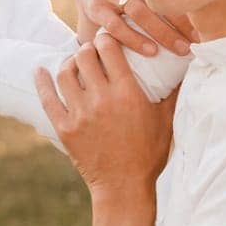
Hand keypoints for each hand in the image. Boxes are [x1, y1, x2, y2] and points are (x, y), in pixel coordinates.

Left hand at [35, 31, 176, 197]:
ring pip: (65, 74)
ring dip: (69, 63)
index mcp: (127, 94)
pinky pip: (48, 99)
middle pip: (84, 57)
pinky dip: (42, 82)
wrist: (125, 186)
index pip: (110, 51)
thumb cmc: (150, 154)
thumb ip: (172, 92)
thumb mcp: (166, 121)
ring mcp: (80, 114)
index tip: (107, 38)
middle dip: (87, 49)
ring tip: (74, 63)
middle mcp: (101, 100)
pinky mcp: (64, 129)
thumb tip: (185, 69)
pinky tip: (40, 72)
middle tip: (91, 51)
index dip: (106, 39)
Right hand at [73, 0, 192, 57]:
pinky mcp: (95, 7)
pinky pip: (116, 26)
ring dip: (163, 33)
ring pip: (140, 12)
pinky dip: (134, 40)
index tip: (206, 21)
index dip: (190, 1)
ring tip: (181, 49)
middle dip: (181, 21)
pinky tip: (151, 51)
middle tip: (198, 40)